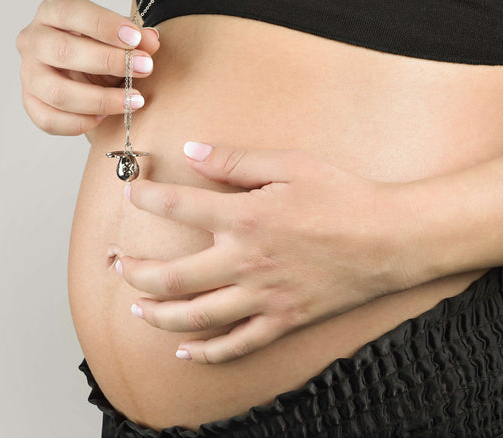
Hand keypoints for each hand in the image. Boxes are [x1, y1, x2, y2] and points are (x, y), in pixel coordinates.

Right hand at [17, 0, 159, 135]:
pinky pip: (49, 120)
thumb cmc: (102, 49)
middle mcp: (33, 40)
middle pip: (63, 51)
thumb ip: (138, 39)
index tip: (135, 38)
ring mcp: (28, 73)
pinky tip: (104, 118)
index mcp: (52, 12)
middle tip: (145, 68)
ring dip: (101, 100)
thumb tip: (150, 41)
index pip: (70, 11)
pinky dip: (80, 122)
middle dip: (109, 61)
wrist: (87, 75)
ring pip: (57, 92)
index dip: (104, 24)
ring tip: (134, 101)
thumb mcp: (121, 39)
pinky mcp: (31, 103)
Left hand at [118, 142, 412, 363]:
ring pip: (194, 316)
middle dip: (134, 271)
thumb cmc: (343, 197)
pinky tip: (185, 351)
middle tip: (116, 264)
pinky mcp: (282, 320)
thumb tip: (192, 152)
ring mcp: (262, 297)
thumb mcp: (289, 166)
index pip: (177, 207)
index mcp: (244, 218)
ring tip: (136, 309)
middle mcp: (244, 262)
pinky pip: (236, 344)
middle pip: (171, 276)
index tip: (131, 192)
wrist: (389, 238)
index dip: (146, 198)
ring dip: (157, 315)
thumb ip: (235, 162)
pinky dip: (206, 353)